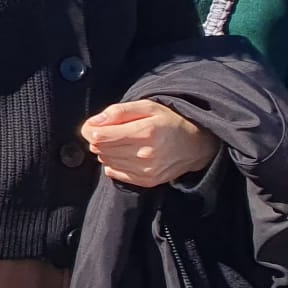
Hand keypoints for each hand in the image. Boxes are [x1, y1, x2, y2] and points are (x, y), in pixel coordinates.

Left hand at [82, 101, 219, 187]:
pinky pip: (114, 173)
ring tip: (122, 142)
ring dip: (107, 151)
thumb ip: (119, 111)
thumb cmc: (170, 121)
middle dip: (99, 139)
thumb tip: (94, 122)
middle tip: (111, 132)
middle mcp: (145, 154)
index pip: (99, 136)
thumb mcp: (148, 106)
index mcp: (145, 132)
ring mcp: (146, 170)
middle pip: (100, 149)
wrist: (197, 145)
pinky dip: (114, 163)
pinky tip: (126, 154)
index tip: (94, 125)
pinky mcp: (147, 181)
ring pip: (106, 161)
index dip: (90, 129)